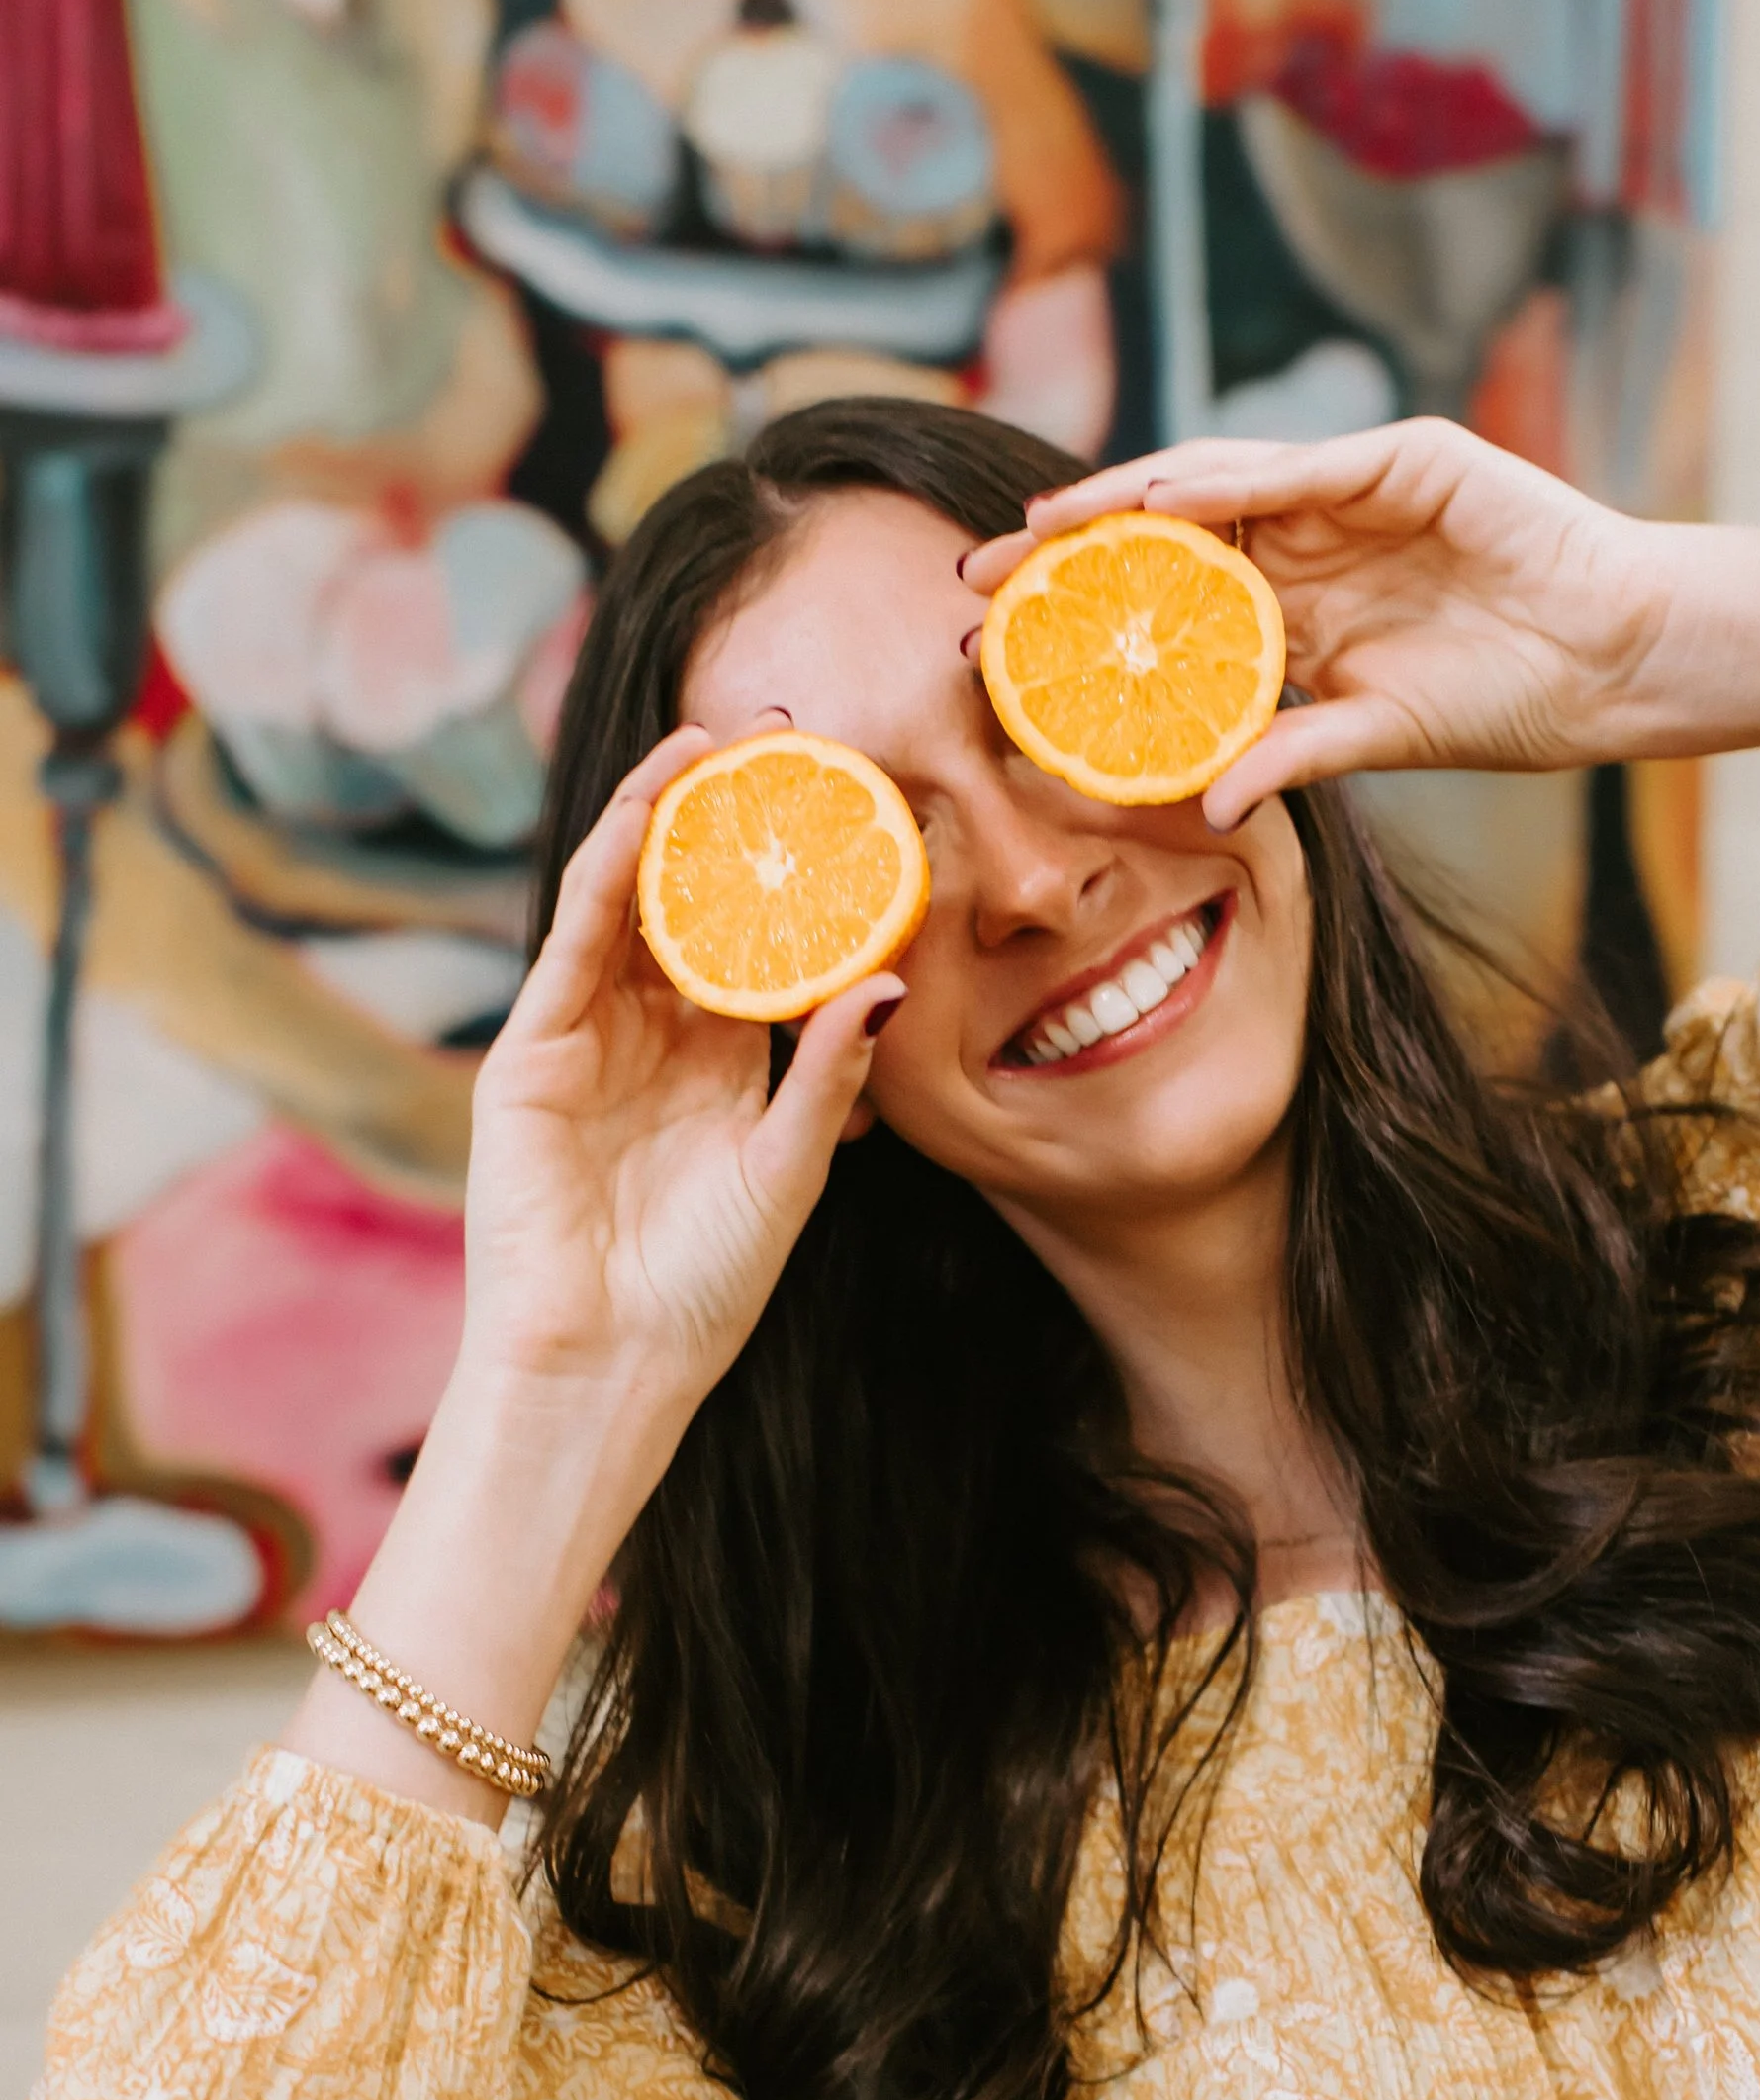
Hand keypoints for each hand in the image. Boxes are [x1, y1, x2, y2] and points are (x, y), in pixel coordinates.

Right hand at [459, 723, 901, 1424]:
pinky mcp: (531, 1051)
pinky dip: (609, 867)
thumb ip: (829, 1073)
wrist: (610, 1362)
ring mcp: (585, 1037)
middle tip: (782, 736)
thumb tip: (888, 978)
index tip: (846, 802)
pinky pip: (574, 939)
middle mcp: (650, 1037)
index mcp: (719, 1064)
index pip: (755, 941)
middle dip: (725, 819)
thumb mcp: (790, 1167)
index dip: (792, 874)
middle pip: (688, 902)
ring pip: (627, 900)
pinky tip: (646, 808)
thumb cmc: (704, 1286)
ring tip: (710, 741)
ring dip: (661, 815)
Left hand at [962, 418, 1672, 824]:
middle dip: (1070, 552)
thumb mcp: (1380, 734)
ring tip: (1039, 533)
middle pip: (1169, 535)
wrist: (1619, 660)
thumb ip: (1293, 753)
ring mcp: (1354, 491)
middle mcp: (1313, 539)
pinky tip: (1155, 501)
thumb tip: (1206, 806)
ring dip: (1122, 505)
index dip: (1086, 613)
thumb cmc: (1517, 699)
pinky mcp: (1404, 459)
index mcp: (1301, 607)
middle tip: (975, 578)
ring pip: (1215, 486)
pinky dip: (1224, 480)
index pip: (1170, 599)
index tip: (994, 643)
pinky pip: (1296, 468)